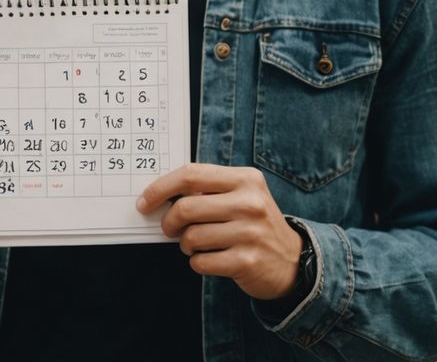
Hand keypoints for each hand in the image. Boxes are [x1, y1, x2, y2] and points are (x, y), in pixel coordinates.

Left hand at [137, 163, 302, 299]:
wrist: (292, 260)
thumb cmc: (254, 223)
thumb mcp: (241, 194)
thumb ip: (209, 189)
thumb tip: (163, 195)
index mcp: (245, 178)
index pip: (191, 175)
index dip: (161, 188)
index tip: (145, 201)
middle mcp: (249, 202)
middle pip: (186, 208)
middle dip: (169, 222)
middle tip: (169, 228)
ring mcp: (250, 232)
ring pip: (191, 237)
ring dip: (185, 244)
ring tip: (195, 244)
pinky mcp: (247, 261)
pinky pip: (201, 262)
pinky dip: (197, 262)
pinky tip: (209, 258)